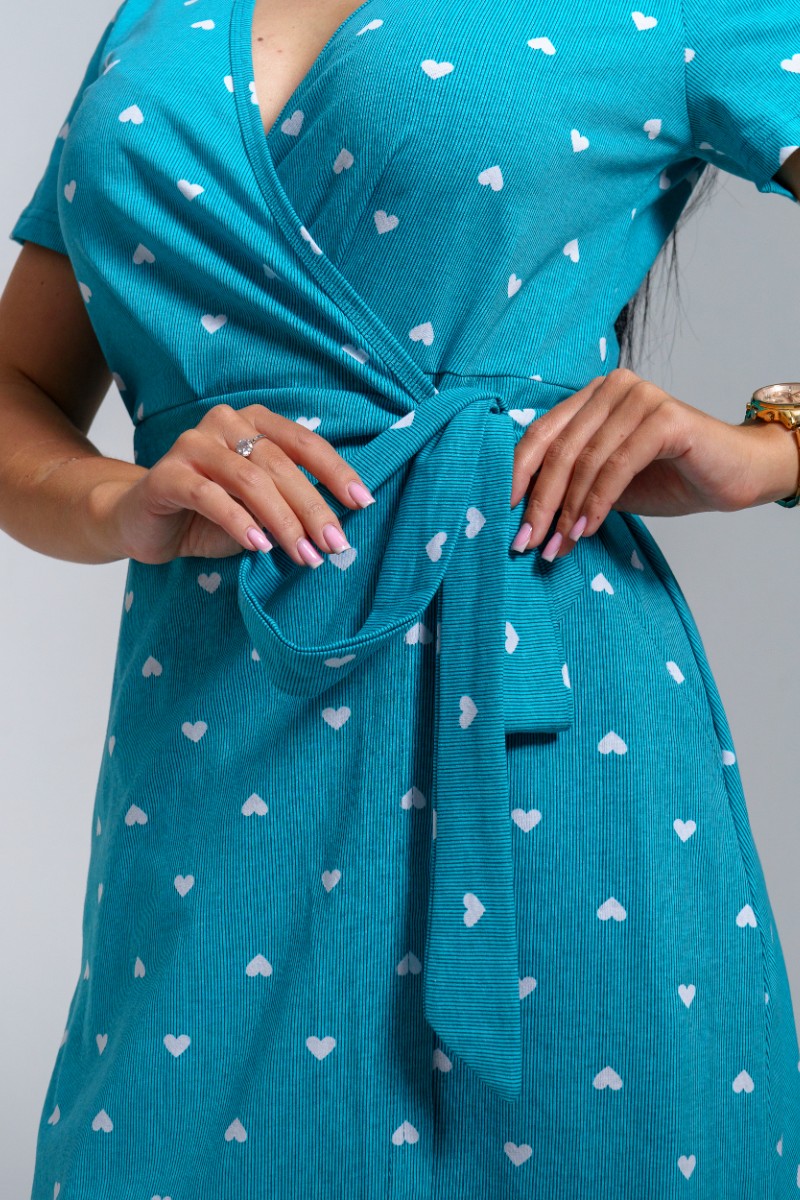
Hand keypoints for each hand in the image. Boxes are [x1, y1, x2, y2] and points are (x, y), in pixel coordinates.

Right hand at [100, 403, 375, 565]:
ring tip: (304, 555)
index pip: (305, 442)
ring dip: (283, 522)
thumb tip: (339, 529)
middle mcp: (225, 423)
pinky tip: (258, 547)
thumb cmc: (210, 514)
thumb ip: (291, 504)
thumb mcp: (260, 508)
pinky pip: (210, 496)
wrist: (143, 522)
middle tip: (335, 546)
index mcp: (255, 421)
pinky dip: (238, 522)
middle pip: (281, 465)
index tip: (363, 503)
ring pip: (250, 480)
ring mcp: (192, 444)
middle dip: (314, 509)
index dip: (336, 472)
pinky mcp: (165, 474)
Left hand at [509, 367, 795, 558]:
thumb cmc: (668, 478)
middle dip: (539, 502)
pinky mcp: (666, 418)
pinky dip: (598, 502)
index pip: (540, 433)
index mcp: (591, 396)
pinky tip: (587, 529)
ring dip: (567, 510)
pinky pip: (617, 465)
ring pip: (585, 460)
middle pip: (559, 449)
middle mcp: (613, 387)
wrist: (734, 477)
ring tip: (558, 546)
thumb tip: (521, 515)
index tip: (501, 515)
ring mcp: (640, 397)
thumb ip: (569, 483)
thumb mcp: (604, 481)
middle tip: (527, 542)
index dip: (517, 475)